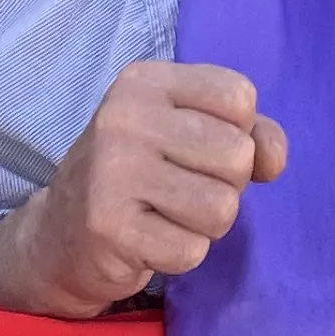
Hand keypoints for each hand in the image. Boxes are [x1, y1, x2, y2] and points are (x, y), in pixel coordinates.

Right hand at [0, 60, 289, 317]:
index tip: (198, 147)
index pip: (239, 97)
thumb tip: (274, 161)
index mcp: (146, 81)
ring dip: (205, 224)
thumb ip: (252, 134)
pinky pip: (192, 250)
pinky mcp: (108, 227)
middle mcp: (125, 118)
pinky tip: (149, 240)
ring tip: (167, 215)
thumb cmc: (142, 175)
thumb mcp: (193, 134)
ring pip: (221, 208)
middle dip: (225, 184)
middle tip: (182, 189)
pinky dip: (181, 254)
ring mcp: (112, 171)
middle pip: (237, 154)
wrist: (60, 234)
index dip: (238, 132)